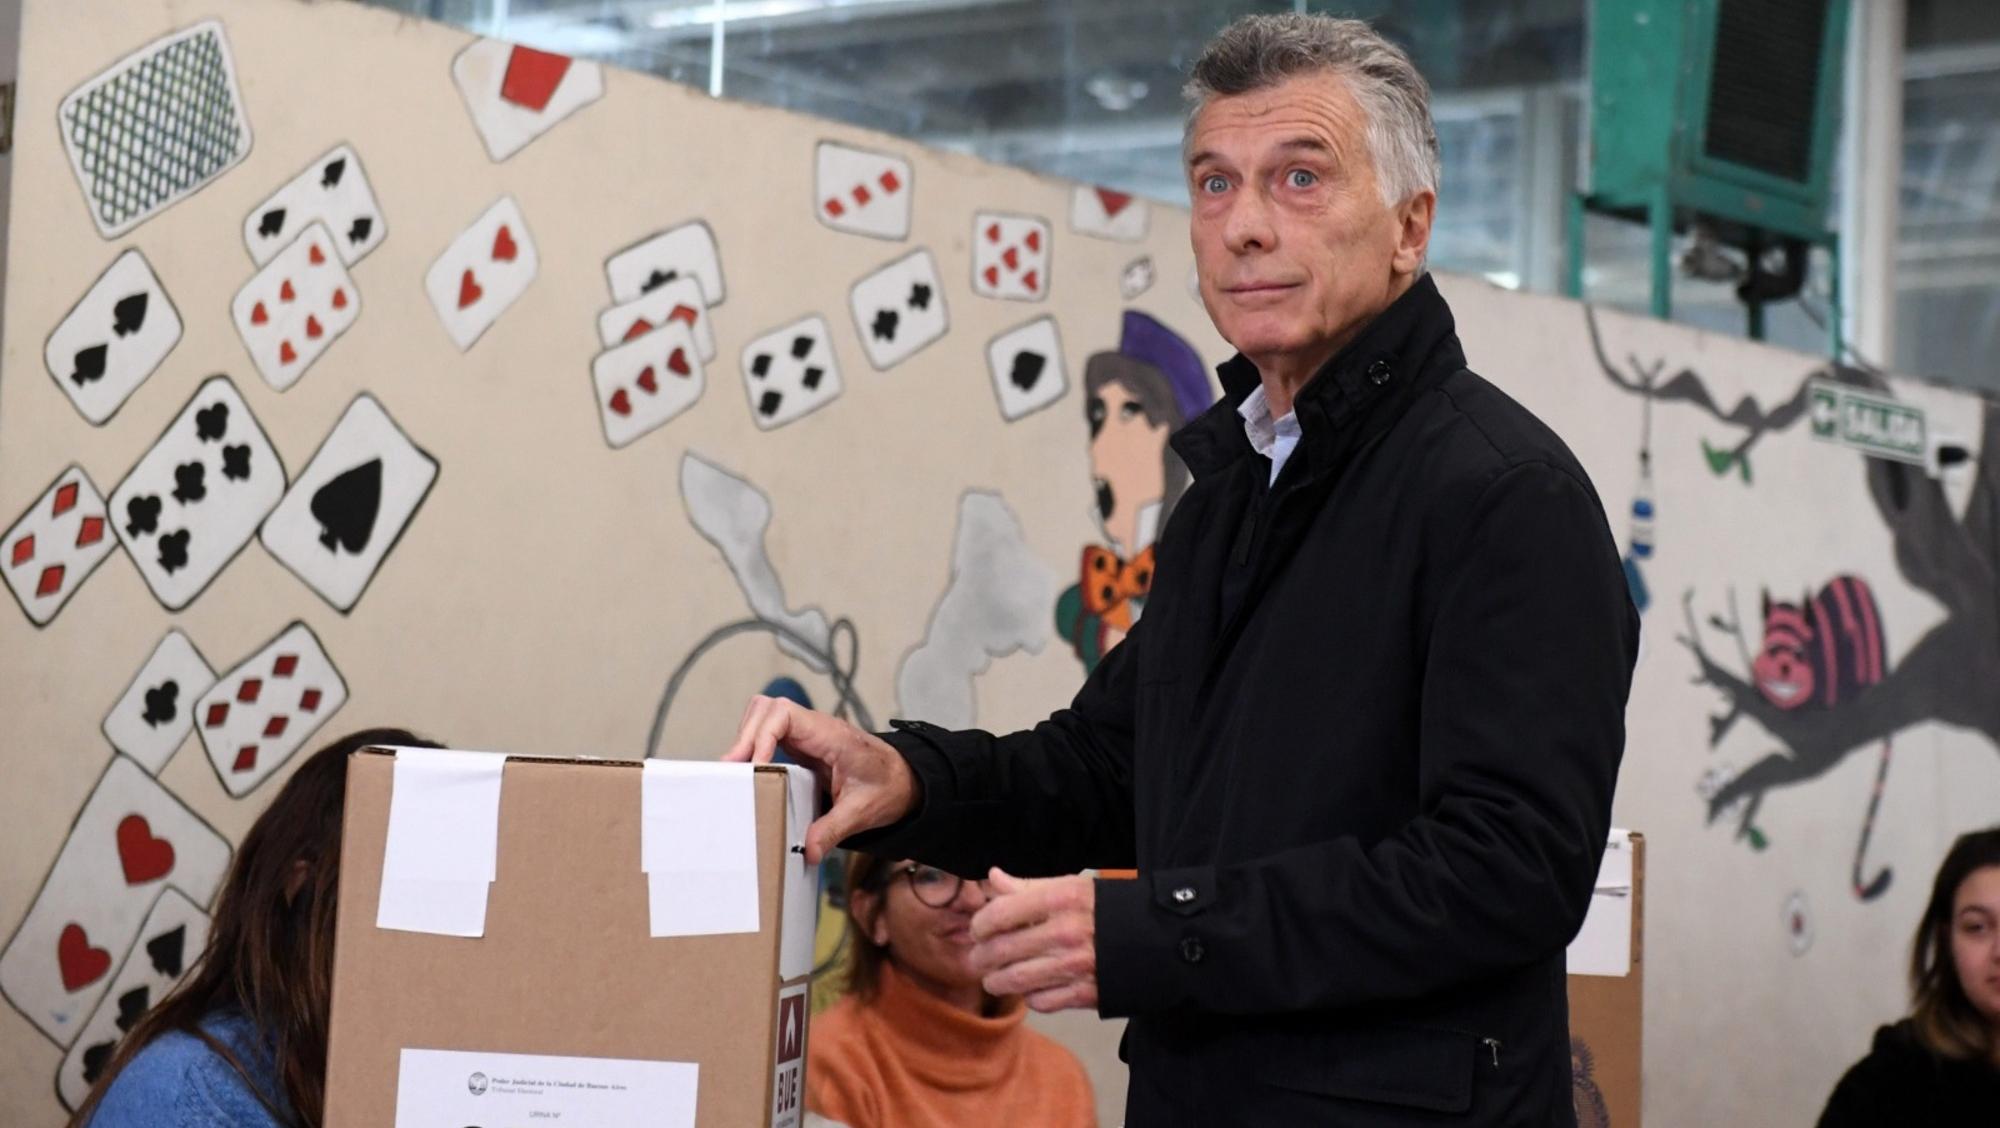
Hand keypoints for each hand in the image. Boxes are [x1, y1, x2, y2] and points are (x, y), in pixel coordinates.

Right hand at [723, 695, 917, 863]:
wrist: (906, 781)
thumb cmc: (889, 787)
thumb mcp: (862, 812)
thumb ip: (833, 829)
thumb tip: (808, 851)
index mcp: (832, 735)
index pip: (785, 714)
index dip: (762, 735)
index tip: (754, 765)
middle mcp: (816, 728)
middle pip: (768, 709)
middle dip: (746, 736)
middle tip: (731, 769)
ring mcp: (808, 735)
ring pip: (765, 716)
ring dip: (746, 738)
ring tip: (734, 770)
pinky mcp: (802, 746)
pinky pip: (771, 734)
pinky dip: (755, 747)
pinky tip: (748, 771)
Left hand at [969, 868, 1097, 1012]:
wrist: (1158, 938)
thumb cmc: (1108, 908)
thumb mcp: (1072, 886)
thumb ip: (1028, 887)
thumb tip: (993, 879)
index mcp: (1060, 900)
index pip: (1000, 914)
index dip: (980, 924)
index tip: (977, 929)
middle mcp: (1065, 933)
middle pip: (1002, 951)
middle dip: (981, 957)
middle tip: (977, 958)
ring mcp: (1075, 966)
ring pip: (1015, 980)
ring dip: (996, 981)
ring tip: (993, 978)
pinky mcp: (1085, 994)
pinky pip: (1041, 1001)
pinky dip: (1029, 997)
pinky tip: (1028, 989)